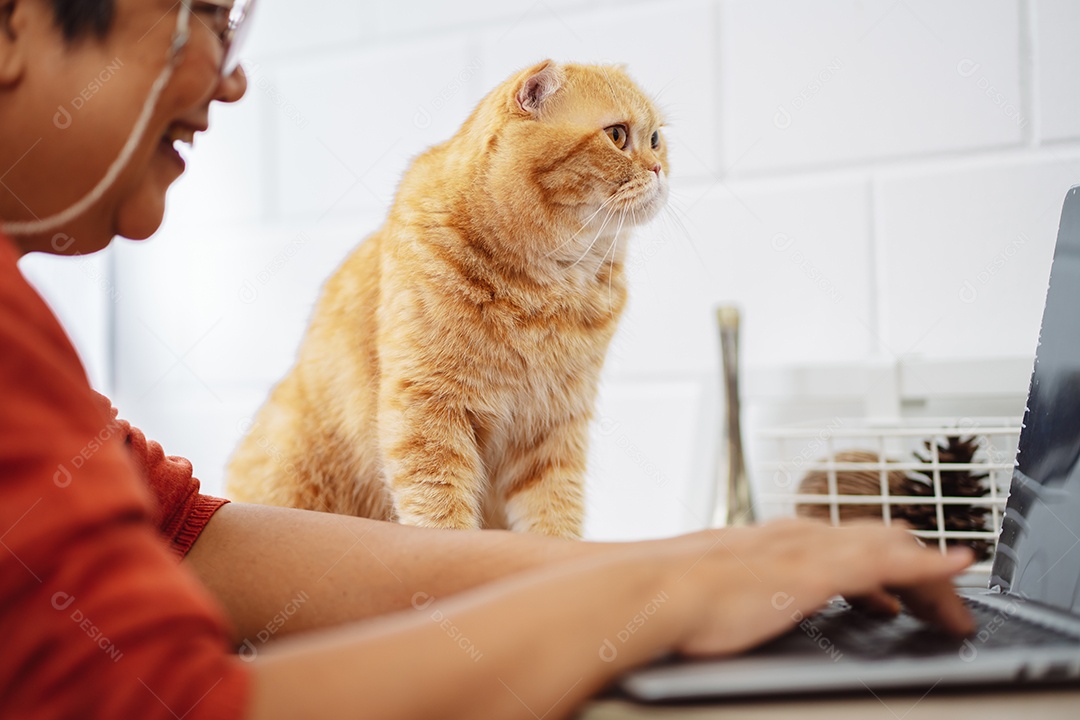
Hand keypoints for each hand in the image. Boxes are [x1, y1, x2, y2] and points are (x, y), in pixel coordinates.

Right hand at [654, 518, 974, 656]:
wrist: (652, 591)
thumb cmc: (664, 599)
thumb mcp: (698, 594)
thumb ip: (716, 594)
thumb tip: (699, 609)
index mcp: (765, 543)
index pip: (830, 540)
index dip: (865, 557)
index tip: (886, 586)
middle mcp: (792, 538)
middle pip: (866, 537)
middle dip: (903, 560)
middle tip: (928, 592)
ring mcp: (807, 550)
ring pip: (886, 545)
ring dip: (923, 568)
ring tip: (951, 593)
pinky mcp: (819, 571)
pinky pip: (892, 562)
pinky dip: (929, 566)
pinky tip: (956, 571)